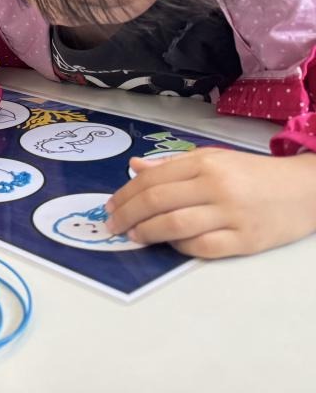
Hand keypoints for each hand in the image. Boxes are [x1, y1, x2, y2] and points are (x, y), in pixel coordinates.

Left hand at [105, 148, 315, 257]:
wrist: (305, 190)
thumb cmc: (254, 173)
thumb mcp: (214, 158)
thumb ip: (173, 164)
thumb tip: (135, 167)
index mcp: (204, 163)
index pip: (152, 179)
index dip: (125, 194)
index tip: (110, 205)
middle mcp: (216, 186)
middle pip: (157, 201)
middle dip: (128, 214)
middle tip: (113, 224)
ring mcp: (231, 215)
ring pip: (176, 226)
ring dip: (147, 232)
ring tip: (133, 235)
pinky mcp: (246, 241)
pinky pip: (203, 247)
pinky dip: (180, 247)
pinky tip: (170, 244)